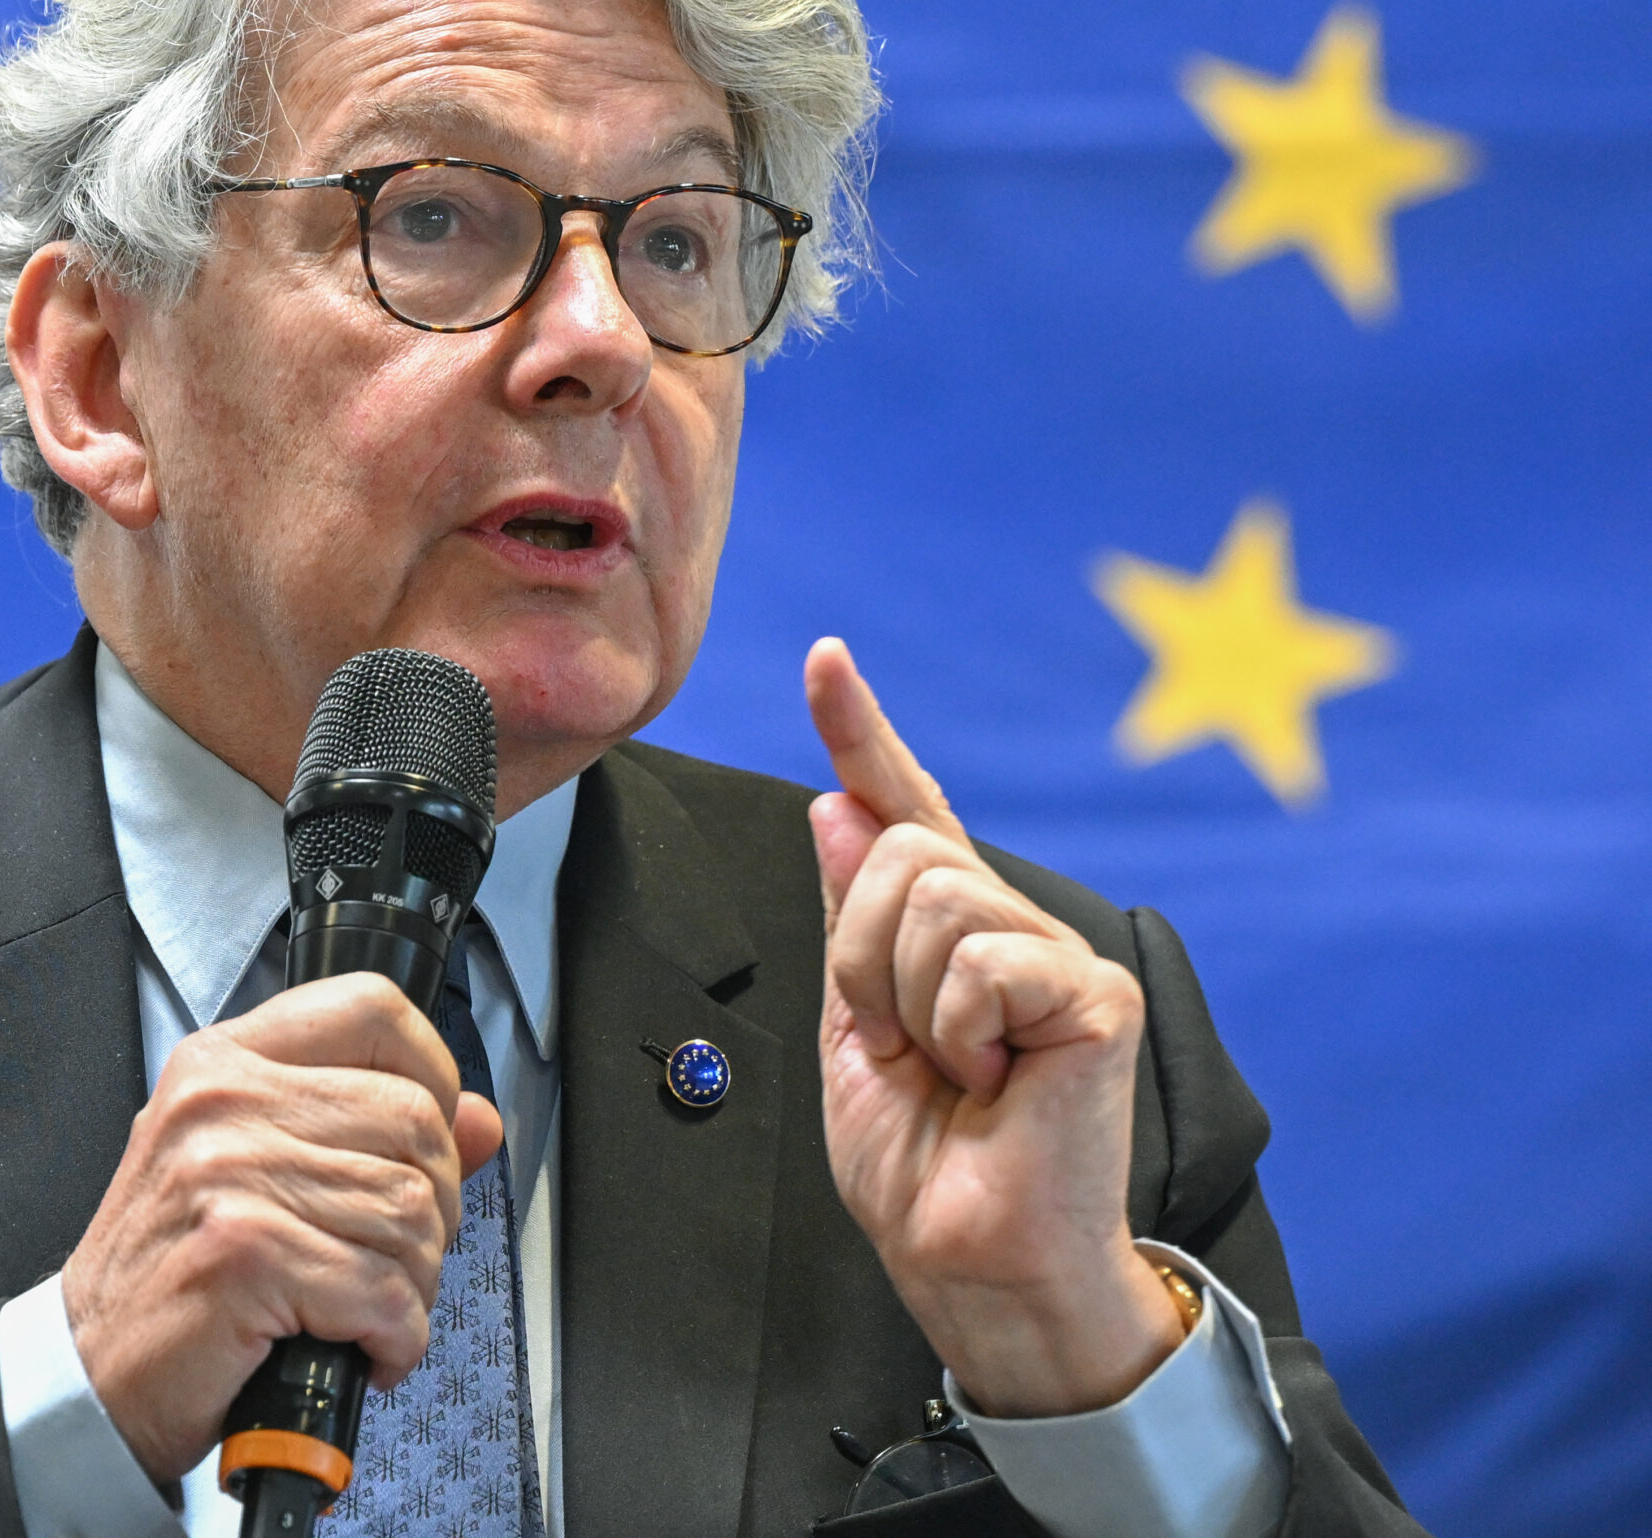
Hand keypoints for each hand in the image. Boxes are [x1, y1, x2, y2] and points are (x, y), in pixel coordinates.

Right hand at [61, 972, 504, 1481]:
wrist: (88, 1373)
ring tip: (365, 1309)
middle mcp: (224, 1102)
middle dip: (435, 1208)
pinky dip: (396, 1339)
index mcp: (224, 1062)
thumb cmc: (169, 1273)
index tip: (431, 1136)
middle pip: (414, 1121)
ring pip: (411, 1212)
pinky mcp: (245, 1253)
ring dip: (414, 1285)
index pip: (372, 1009)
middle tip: (396, 1256)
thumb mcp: (256, 1172)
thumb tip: (480, 1120)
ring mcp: (231, 1172)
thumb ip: (368, 1132)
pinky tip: (361, 1348)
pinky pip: (385, 1291)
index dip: (432, 1071)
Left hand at [806, 637, 1183, 1418]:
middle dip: (861, 957)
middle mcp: (1010, 926)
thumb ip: (850, 921)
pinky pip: (979, 962)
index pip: (902, 810)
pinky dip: (958, 1030)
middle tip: (900, 1046)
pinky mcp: (1094, 992)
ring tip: (951, 1069)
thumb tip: (837, 807)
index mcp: (947, 933)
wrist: (971, 1261)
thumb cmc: (921, 1167)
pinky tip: (994, 1079)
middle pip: (897, 854)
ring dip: (904, 1000)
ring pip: (930, 899)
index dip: (862, 732)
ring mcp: (1058, 953)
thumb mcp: (852, 1028)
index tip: (826, 658)